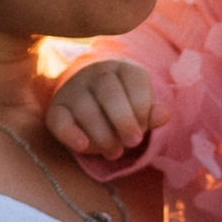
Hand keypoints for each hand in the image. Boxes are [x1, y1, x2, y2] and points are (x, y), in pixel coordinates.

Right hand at [43, 60, 161, 161]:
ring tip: (114, 152)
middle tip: (133, 143)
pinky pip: (59, 119)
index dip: (141, 109)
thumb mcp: (141, 107)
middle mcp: (97, 74)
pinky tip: (83, 146)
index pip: (134, 82)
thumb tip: (164, 115)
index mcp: (124, 68)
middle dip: (123, 121)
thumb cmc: (124, 107)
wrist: (92, 102)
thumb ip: (151, 113)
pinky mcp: (57, 108)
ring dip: (102, 135)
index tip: (144, 128)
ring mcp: (74, 89)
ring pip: (86, 109)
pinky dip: (70, 133)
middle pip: (109, 92)